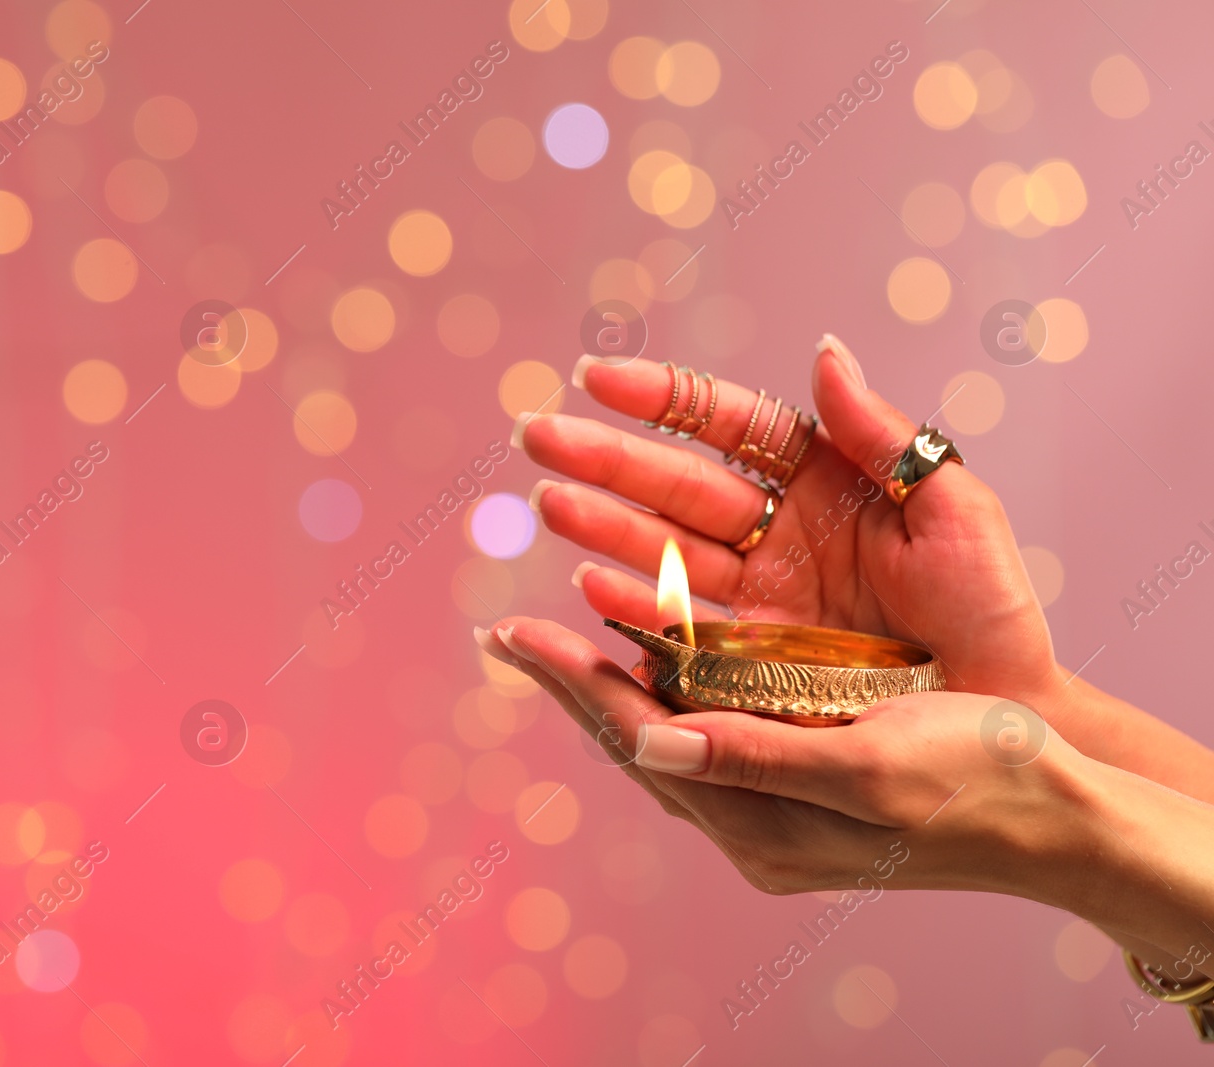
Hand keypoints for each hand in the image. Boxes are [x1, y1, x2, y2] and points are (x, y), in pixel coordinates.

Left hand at [478, 616, 1213, 968]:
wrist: (1053, 814)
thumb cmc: (975, 780)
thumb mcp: (869, 767)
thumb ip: (756, 759)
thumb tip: (647, 748)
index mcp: (759, 821)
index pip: (636, 740)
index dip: (572, 682)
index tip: (509, 634)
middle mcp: (749, 823)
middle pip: (632, 742)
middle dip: (571, 684)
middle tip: (508, 637)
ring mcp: (768, 811)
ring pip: (662, 740)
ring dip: (610, 689)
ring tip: (558, 644)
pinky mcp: (793, 787)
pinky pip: (704, 737)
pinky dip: (666, 695)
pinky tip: (654, 664)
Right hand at [518, 338, 1213, 798]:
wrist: (1008, 717)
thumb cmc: (992, 611)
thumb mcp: (957, 511)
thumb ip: (882, 436)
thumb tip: (825, 349)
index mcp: (825, 480)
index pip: (730, 424)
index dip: (664, 399)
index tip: (597, 376)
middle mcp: (778, 531)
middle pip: (677, 483)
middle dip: (604, 458)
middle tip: (536, 435)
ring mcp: (756, 595)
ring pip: (663, 548)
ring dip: (603, 526)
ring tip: (548, 503)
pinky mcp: (746, 658)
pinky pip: (677, 625)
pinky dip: (633, 608)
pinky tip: (589, 589)